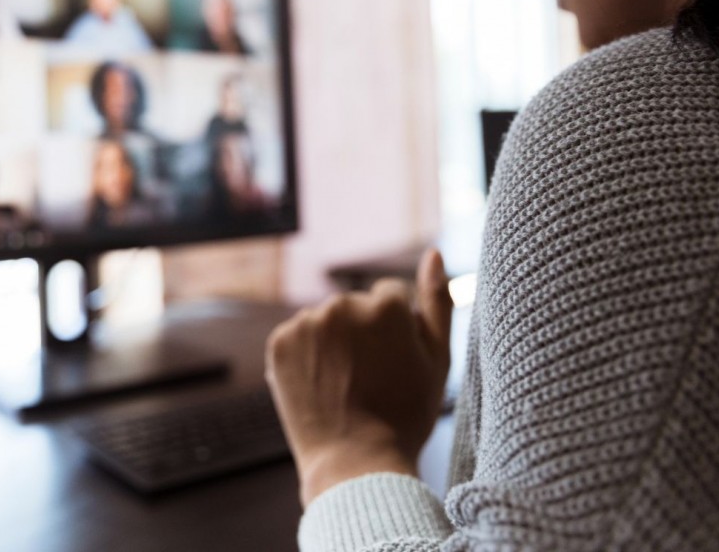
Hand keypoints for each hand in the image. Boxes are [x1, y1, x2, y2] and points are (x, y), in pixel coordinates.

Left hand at [265, 248, 451, 505]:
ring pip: (326, 321)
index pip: (389, 297)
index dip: (393, 331)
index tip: (392, 363)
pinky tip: (319, 384)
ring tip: (343, 384)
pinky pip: (298, 336)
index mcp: (386, 303)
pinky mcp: (280, 342)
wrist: (356, 465)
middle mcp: (344, 303)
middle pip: (356, 306)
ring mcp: (308, 322)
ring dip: (332, 342)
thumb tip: (433, 253)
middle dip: (361, 332)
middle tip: (368, 379)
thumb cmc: (406, 414)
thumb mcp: (438, 358)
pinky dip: (305, 355)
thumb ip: (437, 300)